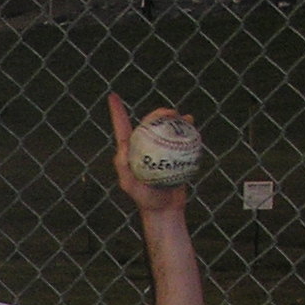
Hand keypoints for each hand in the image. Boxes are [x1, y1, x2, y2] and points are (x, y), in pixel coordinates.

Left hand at [108, 92, 190, 218]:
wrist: (163, 208)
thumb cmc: (143, 198)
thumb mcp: (129, 184)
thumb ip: (123, 165)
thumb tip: (123, 145)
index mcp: (130, 150)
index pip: (122, 127)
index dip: (117, 111)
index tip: (113, 96)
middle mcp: (144, 146)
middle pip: (149, 123)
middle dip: (157, 112)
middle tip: (169, 112)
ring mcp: (159, 149)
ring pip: (166, 127)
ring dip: (173, 118)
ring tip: (182, 117)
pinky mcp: (173, 154)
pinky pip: (180, 138)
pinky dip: (186, 129)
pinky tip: (191, 124)